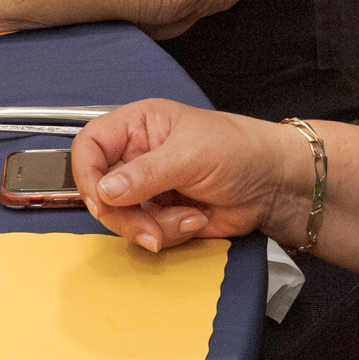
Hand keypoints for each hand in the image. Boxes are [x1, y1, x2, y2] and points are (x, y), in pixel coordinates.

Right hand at [71, 99, 295, 252]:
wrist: (272, 185)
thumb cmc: (238, 150)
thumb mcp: (190, 155)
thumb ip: (146, 173)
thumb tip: (104, 191)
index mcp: (139, 125)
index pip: (90, 145)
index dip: (87, 173)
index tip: (101, 201)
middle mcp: (138, 155)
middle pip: (100, 191)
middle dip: (125, 216)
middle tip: (149, 228)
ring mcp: (148, 188)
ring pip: (122, 219)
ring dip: (153, 227)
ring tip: (188, 218)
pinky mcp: (161, 215)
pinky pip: (145, 234)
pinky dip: (168, 234)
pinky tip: (196, 220)